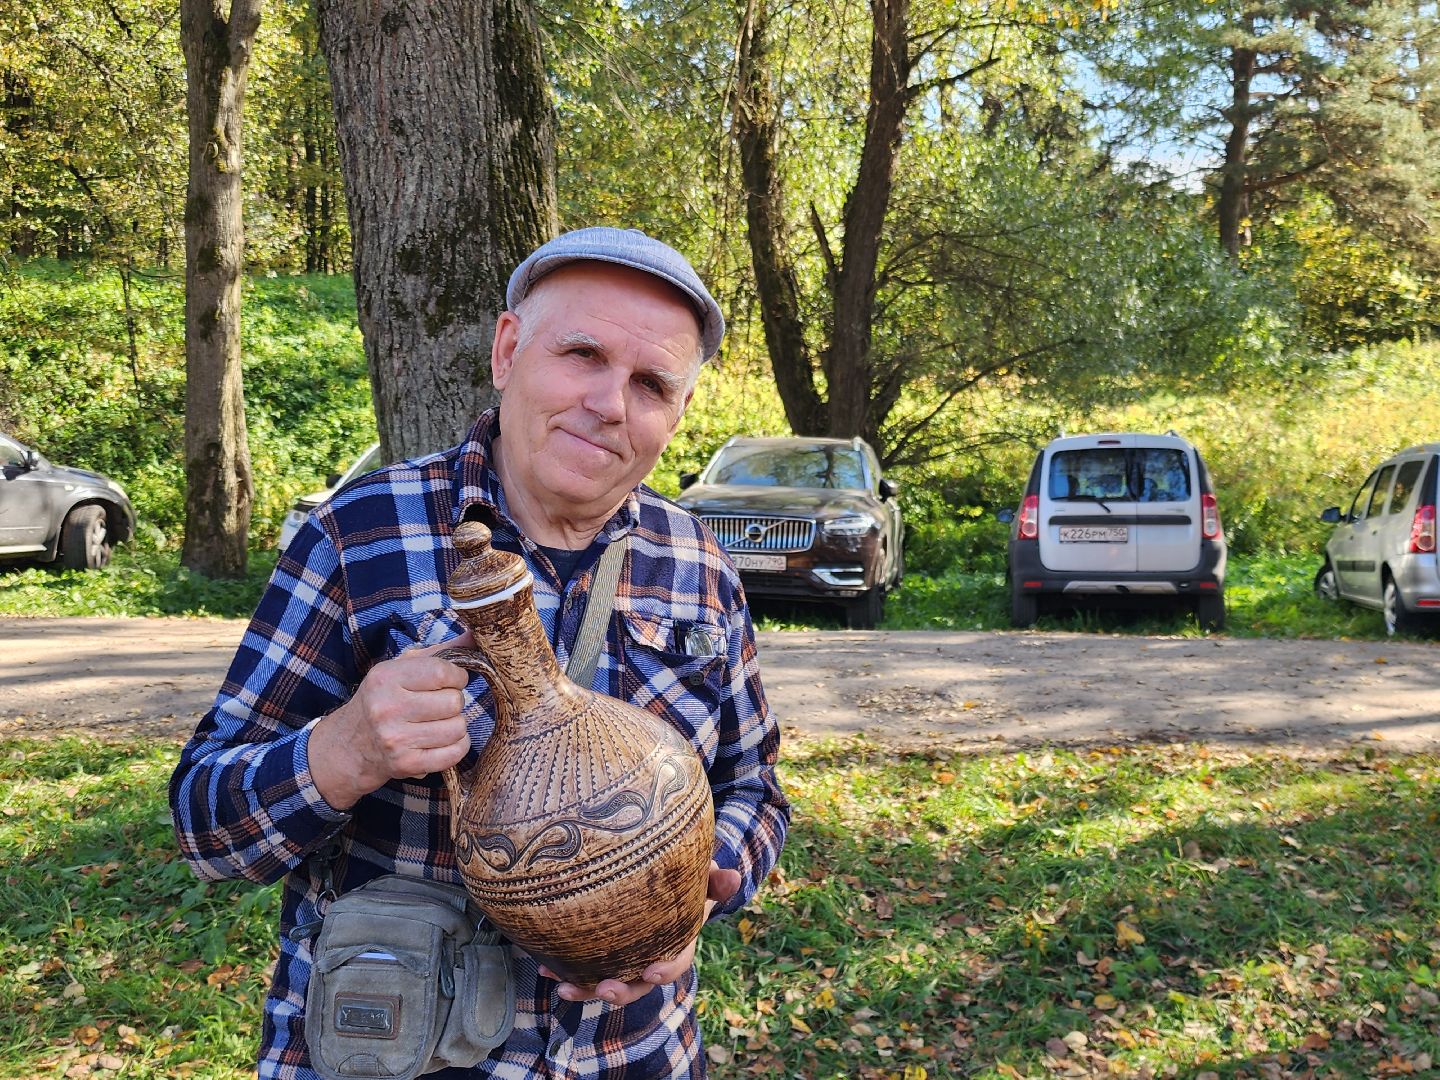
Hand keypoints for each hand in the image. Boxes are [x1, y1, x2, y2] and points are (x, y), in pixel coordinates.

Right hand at [308, 631, 476, 808]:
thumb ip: (440, 652)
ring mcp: (396, 739)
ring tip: (439, 722)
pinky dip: (457, 746)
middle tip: (440, 704)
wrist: (351, 744)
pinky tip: (442, 740)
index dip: (457, 677)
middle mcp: (387, 708)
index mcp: (386, 678)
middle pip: (454, 702)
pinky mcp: (406, 764)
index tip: (452, 680)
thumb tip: (476, 634)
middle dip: (454, 701)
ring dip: (456, 724)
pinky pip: (454, 753)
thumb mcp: (401, 669)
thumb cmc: (384, 699)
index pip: (442, 672)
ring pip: (458, 728)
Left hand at [544, 862, 742, 1005]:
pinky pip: (583, 965)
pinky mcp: (601, 952)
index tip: (651, 973)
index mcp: (677, 942)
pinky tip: (547, 966)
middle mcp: (650, 957)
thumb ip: (715, 880)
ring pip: (606, 981)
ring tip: (564, 987)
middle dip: (620, 990)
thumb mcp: (702, 877)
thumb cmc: (685, 879)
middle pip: (636, 984)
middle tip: (604, 988)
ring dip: (585, 988)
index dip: (664, 971)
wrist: (664, 881)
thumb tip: (734, 877)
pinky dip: (565, 968)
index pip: (675, 962)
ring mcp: (624, 958)